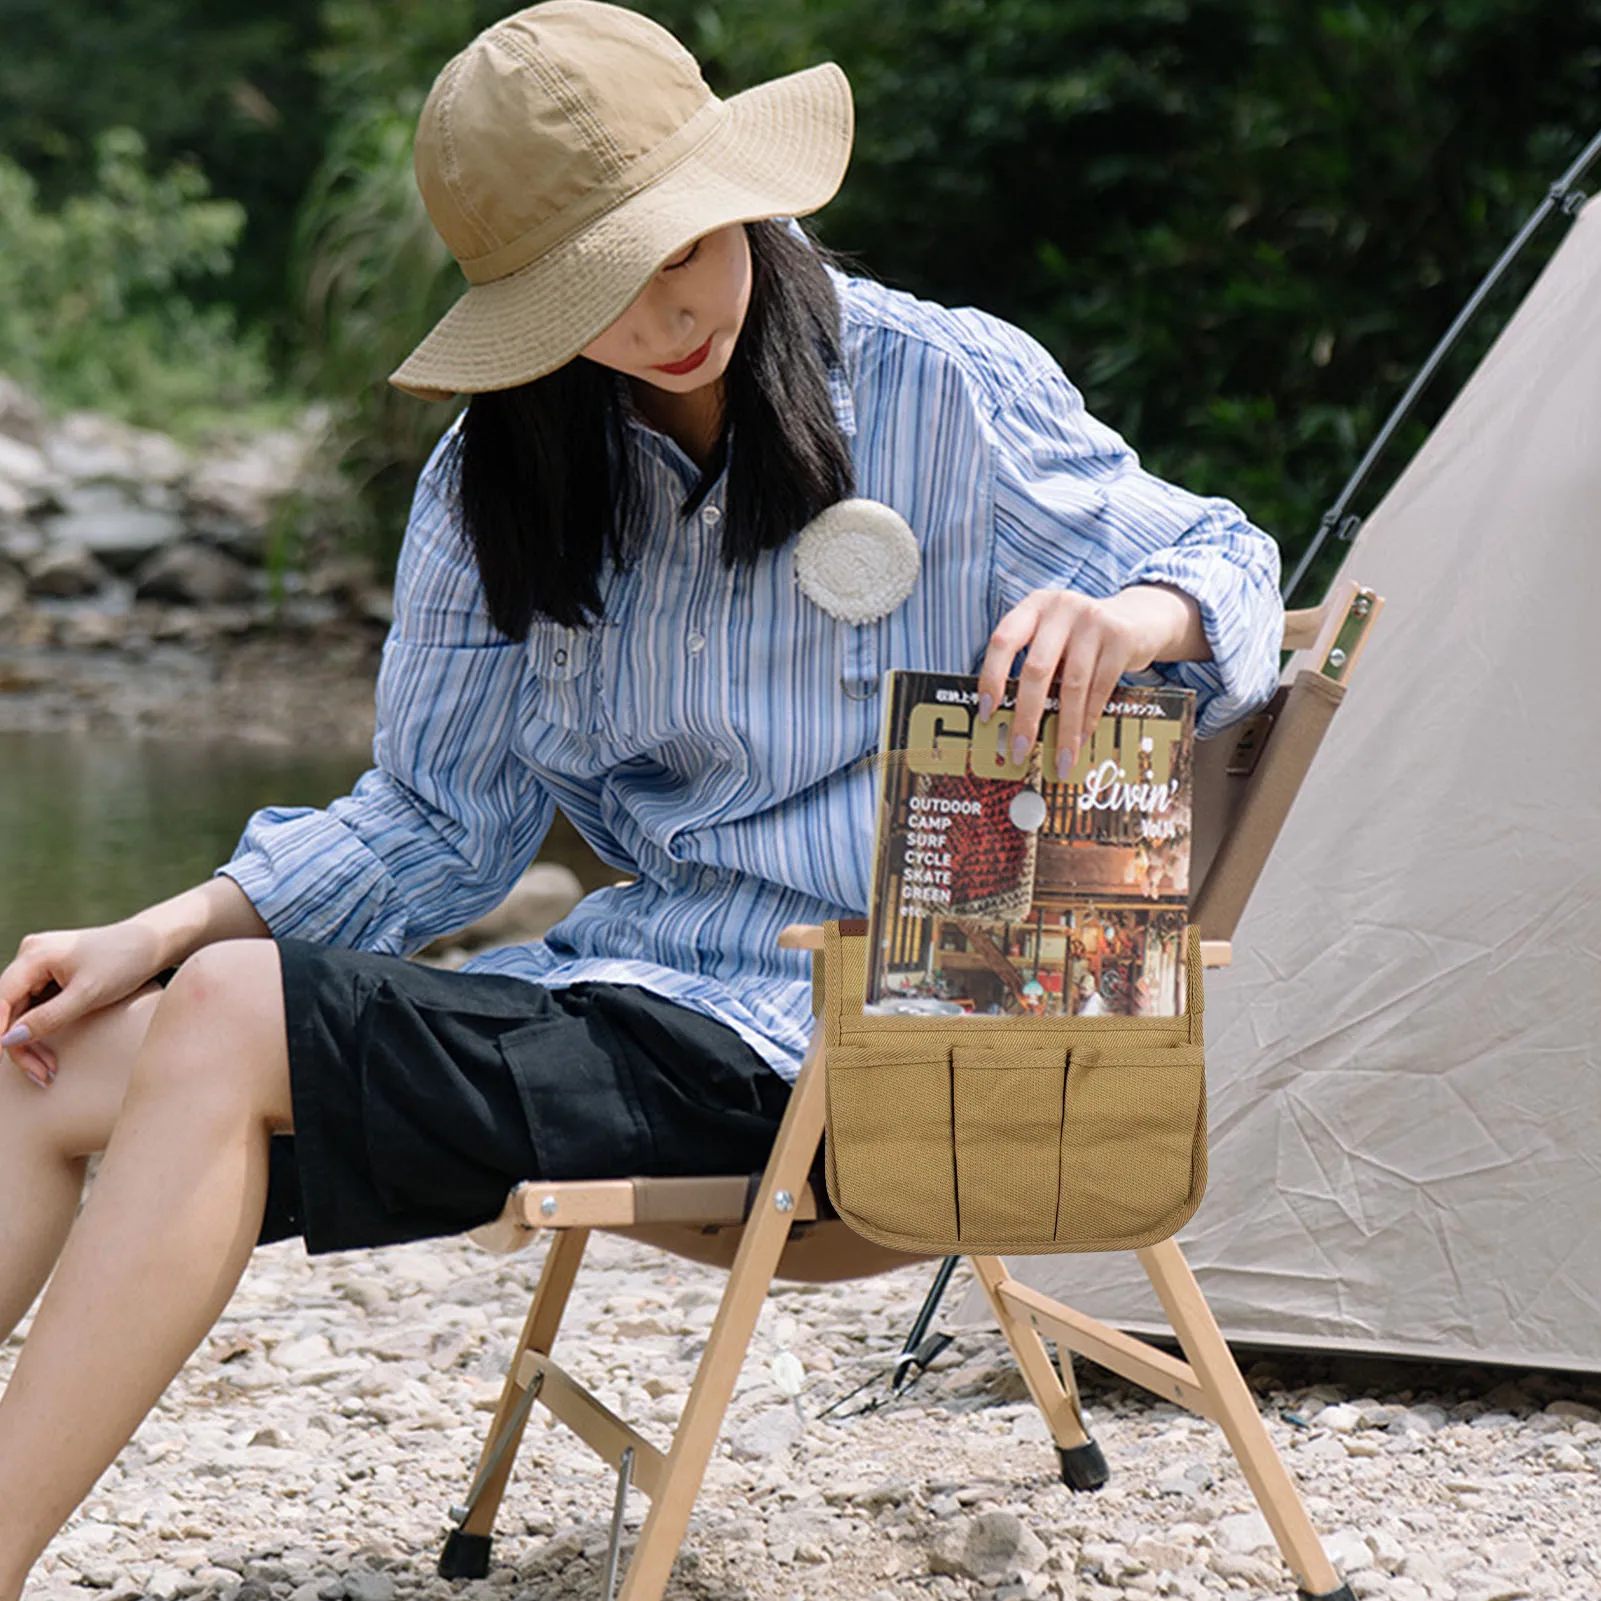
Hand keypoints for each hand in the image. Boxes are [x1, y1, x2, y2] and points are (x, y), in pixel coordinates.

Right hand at [0, 921, 167, 1087]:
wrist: (152, 944)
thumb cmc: (124, 963)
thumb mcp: (88, 994)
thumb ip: (49, 1017)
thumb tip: (9, 1040)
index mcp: (34, 955)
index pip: (1, 1000)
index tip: (6, 1062)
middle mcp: (30, 956)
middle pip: (9, 1009)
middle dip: (21, 1045)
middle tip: (42, 1075)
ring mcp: (39, 965)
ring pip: (21, 1012)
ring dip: (31, 1042)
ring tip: (49, 1070)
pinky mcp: (50, 974)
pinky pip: (35, 1007)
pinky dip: (42, 1030)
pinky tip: (51, 1053)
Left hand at [976, 584, 1208, 777]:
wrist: (1139, 616)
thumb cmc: (1082, 636)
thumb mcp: (1054, 635)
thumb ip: (1033, 662)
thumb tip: (1009, 718)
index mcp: (1035, 606)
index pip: (1003, 641)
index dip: (991, 678)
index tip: (988, 714)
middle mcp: (1061, 608)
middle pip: (1036, 669)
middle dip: (1026, 716)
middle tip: (1019, 750)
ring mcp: (1093, 620)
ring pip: (1071, 685)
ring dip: (1063, 728)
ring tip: (1059, 757)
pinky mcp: (1120, 637)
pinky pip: (1100, 688)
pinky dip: (1088, 718)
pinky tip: (1081, 738)